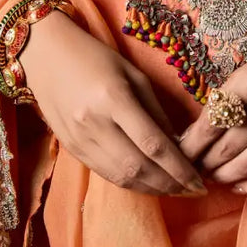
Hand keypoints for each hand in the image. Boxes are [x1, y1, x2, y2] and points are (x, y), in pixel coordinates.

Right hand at [18, 13, 207, 197]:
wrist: (46, 56)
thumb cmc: (95, 57)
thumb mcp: (133, 74)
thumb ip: (156, 111)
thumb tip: (179, 145)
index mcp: (114, 98)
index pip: (153, 144)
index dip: (179, 168)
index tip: (200, 181)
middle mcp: (95, 123)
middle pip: (138, 167)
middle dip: (170, 185)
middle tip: (193, 190)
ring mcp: (80, 139)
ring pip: (121, 177)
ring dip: (152, 189)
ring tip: (175, 190)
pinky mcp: (71, 149)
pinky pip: (106, 174)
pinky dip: (131, 183)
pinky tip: (148, 182)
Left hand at [178, 24, 246, 195]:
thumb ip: (224, 102)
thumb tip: (194, 137)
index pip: (210, 124)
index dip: (190, 146)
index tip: (180, 155)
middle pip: (225, 149)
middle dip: (204, 165)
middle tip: (194, 169)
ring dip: (224, 177)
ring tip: (214, 176)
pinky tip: (241, 185)